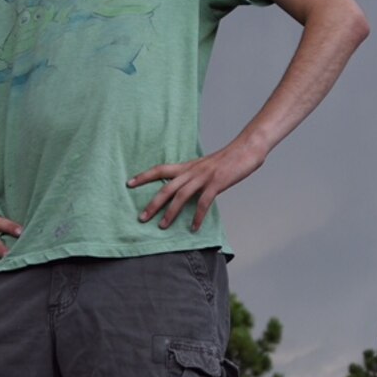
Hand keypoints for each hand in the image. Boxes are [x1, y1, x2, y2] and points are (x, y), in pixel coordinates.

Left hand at [128, 140, 263, 230]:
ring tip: (162, 227)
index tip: (129, 183)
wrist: (246, 149)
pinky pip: (203, 202)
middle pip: (166, 188)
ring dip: (170, 213)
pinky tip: (193, 227)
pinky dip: (197, 216)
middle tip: (141, 218)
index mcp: (188, 166)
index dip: (144, 176)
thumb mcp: (205, 166)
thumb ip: (193, 176)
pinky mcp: (217, 183)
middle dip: (152, 204)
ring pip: (181, 196)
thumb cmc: (227, 160)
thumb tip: (184, 189)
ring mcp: (204, 177)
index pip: (160, 170)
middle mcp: (192, 171)